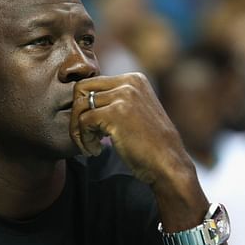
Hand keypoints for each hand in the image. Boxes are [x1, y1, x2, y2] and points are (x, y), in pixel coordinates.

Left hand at [70, 72, 193, 185]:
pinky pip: (83, 122)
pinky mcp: (116, 113)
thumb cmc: (149, 145)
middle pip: (81, 89)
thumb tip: (82, 99)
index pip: (91, 83)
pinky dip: (84, 140)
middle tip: (84, 136)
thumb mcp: (134, 111)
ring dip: (79, 130)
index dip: (85, 107)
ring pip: (79, 106)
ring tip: (90, 146)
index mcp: (133, 79)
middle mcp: (129, 82)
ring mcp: (123, 96)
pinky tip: (95, 151)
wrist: (168, 165)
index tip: (93, 128)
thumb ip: (114, 100)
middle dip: (76, 114)